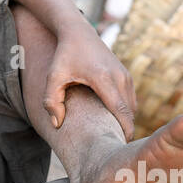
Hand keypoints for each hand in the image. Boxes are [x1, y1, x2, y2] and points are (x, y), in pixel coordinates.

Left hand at [44, 26, 136, 140]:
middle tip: (115, 150)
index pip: (122, 112)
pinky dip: (125, 113)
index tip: (119, 148)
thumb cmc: (64, 55)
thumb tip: (57, 124)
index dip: (124, 131)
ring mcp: (126, 76)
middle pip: (130, 113)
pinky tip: (112, 123)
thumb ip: (51, 101)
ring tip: (113, 138)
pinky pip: (130, 101)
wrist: (78, 32)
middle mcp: (120, 77)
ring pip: (132, 108)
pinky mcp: (126, 76)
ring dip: (125, 122)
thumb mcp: (52, 77)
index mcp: (104, 79)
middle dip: (124, 131)